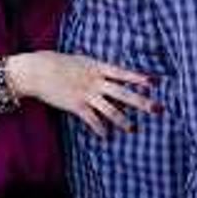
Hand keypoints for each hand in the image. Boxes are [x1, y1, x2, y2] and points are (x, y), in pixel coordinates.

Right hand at [6, 51, 161, 137]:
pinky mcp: (75, 105)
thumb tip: (111, 74)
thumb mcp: (82, 61)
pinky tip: (106, 136)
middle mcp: (95, 80)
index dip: (139, 78)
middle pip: (123, 93)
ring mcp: (86, 93)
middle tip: (158, 109)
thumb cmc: (59, 63)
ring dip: (123, 121)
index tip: (155, 82)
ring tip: (133, 129)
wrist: (38, 70)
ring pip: (110, 109)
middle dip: (142, 101)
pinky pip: (91, 119)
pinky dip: (99, 129)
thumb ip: (98, 68)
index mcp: (98, 67)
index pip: (123, 73)